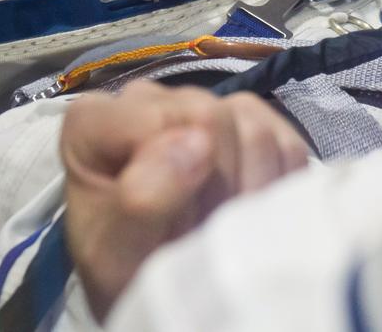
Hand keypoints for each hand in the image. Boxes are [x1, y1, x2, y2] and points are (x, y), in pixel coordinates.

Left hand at [60, 81, 309, 320]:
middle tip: (199, 232)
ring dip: (250, 191)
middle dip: (218, 187)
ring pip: (255, 127)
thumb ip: (138, 200)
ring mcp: (200, 103)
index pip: (164, 119)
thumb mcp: (115, 254)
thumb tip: (197, 141)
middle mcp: (146, 98)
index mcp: (96, 119)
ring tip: (220, 226)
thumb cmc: (124, 271)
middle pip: (213, 116)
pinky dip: (277, 187)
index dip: (182, 181)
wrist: (156, 284)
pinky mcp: (247, 121)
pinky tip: (247, 212)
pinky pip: (285, 141)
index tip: (171, 228)